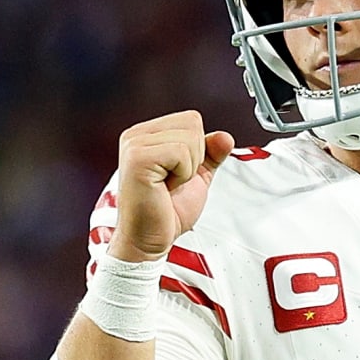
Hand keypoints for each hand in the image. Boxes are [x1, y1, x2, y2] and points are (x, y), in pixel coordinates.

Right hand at [107, 111, 236, 261]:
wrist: (148, 240)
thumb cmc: (165, 212)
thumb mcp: (196, 178)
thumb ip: (210, 155)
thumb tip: (224, 137)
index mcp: (146, 135)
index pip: (191, 119)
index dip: (197, 150)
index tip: (177, 174)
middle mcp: (136, 136)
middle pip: (192, 123)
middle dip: (194, 157)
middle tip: (172, 181)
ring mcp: (135, 145)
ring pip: (189, 137)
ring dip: (187, 168)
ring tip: (167, 185)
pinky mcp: (138, 159)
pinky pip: (181, 152)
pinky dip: (182, 174)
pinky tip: (164, 187)